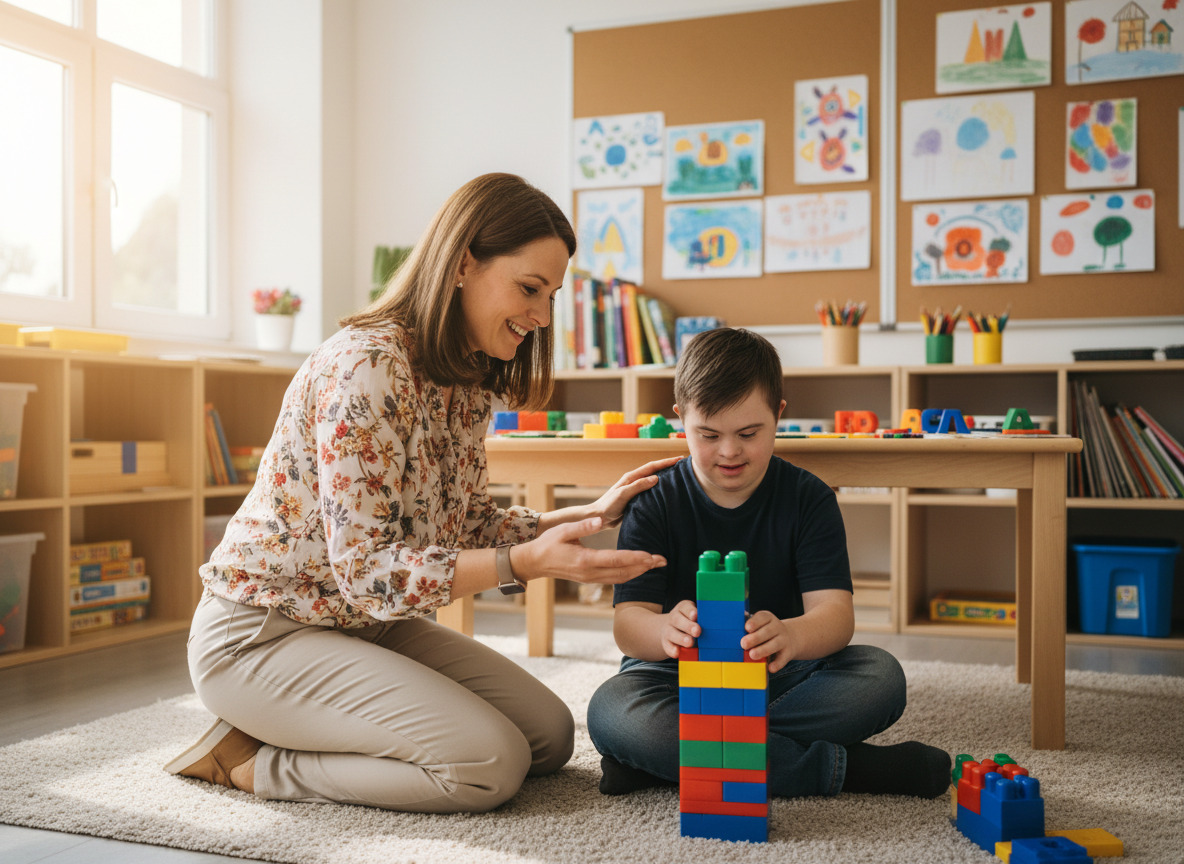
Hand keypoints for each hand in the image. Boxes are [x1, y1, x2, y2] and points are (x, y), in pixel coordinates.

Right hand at [515, 517, 665, 584]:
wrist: (535, 563)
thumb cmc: (548, 544)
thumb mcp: (563, 531)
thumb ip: (583, 526)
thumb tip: (599, 520)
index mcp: (585, 560)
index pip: (615, 559)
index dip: (635, 558)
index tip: (651, 556)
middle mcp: (590, 573)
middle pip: (623, 572)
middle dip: (644, 567)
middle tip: (663, 561)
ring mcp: (590, 579)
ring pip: (620, 578)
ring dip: (639, 572)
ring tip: (656, 565)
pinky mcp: (590, 579)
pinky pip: (614, 579)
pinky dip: (629, 575)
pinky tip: (638, 569)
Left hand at [592, 456, 681, 526]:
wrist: (598, 517)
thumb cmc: (608, 506)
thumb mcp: (623, 495)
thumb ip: (638, 486)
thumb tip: (656, 478)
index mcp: (631, 477)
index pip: (652, 467)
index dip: (666, 462)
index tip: (679, 459)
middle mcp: (633, 481)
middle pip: (654, 470)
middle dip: (667, 466)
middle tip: (682, 464)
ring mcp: (635, 489)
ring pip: (653, 480)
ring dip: (664, 476)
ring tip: (678, 475)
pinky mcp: (635, 498)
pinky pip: (650, 491)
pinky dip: (659, 488)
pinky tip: (666, 492)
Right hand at [660, 599, 699, 658]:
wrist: (669, 628)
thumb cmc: (689, 623)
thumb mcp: (695, 617)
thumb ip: (703, 620)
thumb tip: (717, 626)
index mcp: (683, 609)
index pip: (685, 607)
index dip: (690, 611)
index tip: (696, 615)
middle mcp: (674, 618)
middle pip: (677, 619)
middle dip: (687, 625)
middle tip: (697, 631)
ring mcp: (668, 630)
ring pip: (671, 632)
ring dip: (681, 638)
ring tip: (689, 642)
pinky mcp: (665, 642)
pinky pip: (667, 645)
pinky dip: (671, 649)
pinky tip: (677, 653)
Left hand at [740, 610, 793, 672]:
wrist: (792, 637)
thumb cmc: (767, 631)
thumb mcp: (761, 624)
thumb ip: (749, 625)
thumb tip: (739, 621)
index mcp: (768, 618)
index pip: (762, 617)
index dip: (755, 622)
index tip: (747, 628)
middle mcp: (777, 627)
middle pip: (767, 631)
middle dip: (755, 638)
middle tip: (744, 644)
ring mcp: (784, 640)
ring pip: (775, 644)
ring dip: (763, 650)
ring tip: (752, 655)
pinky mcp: (788, 653)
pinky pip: (783, 658)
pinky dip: (777, 664)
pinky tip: (770, 668)